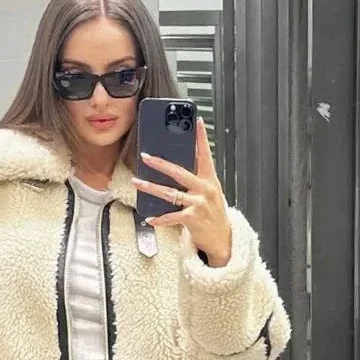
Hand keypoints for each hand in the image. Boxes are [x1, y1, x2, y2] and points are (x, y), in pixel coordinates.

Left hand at [131, 116, 232, 266]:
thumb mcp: (210, 193)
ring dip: (151, 188)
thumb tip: (176, 168)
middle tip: (146, 157)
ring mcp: (199, 203)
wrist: (223, 239)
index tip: (196, 120)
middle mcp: (205, 189)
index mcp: (210, 179)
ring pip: (170, 193)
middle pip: (180, 172)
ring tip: (137, 183)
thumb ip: (197, 180)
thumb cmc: (213, 214)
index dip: (201, 137)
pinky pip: (172, 217)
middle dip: (161, 163)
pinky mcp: (193, 219)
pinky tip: (150, 218)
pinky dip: (159, 219)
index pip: (206, 154)